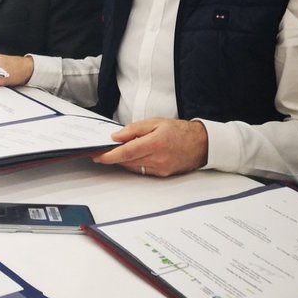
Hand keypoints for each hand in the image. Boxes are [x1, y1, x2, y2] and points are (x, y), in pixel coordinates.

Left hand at [91, 118, 207, 177]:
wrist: (200, 144)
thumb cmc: (179, 131)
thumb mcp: (155, 122)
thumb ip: (134, 129)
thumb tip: (116, 137)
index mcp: (155, 143)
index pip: (126, 152)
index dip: (109, 155)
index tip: (96, 155)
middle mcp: (158, 158)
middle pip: (127, 161)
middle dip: (112, 157)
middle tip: (100, 151)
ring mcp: (160, 169)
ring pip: (133, 167)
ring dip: (121, 161)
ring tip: (114, 152)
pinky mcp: (162, 175)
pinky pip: (141, 170)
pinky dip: (133, 164)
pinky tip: (130, 157)